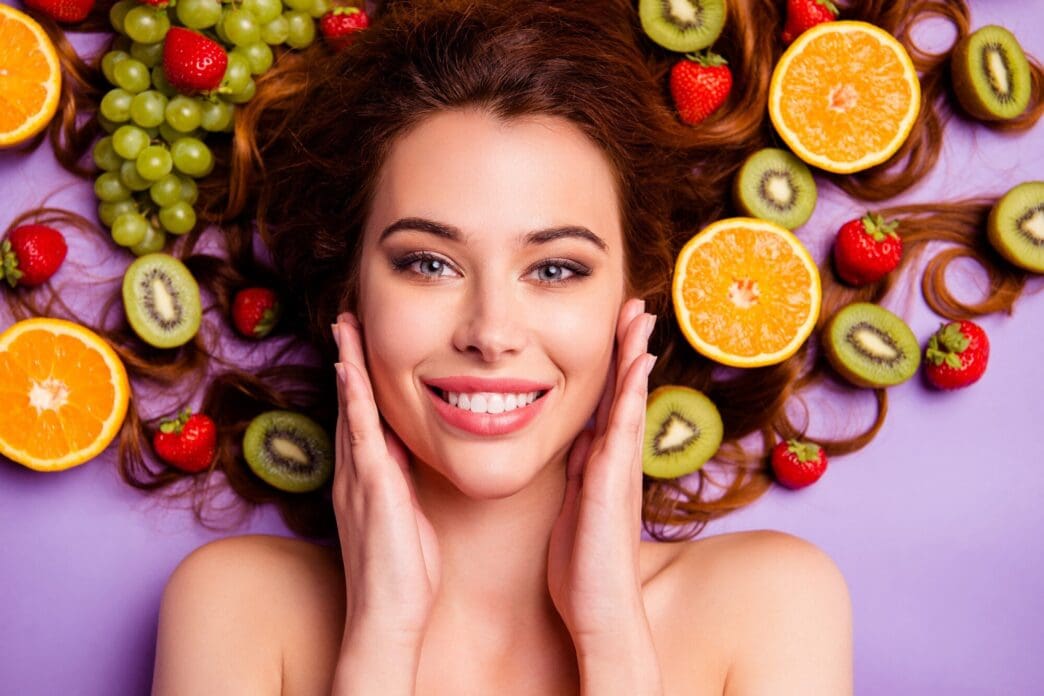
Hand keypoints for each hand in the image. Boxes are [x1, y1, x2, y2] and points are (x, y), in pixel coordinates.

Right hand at [332, 313, 441, 646]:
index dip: (360, 381)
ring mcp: (359, 479)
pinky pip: (360, 434)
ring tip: (345, 326)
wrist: (387, 615)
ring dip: (349, 365)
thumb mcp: (407, 517)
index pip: (362, 418)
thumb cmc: (403, 575)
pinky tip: (350, 370)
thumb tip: (410, 458)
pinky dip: (354, 400)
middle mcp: (354, 473)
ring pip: (352, 409)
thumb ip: (403, 485)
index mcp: (366, 479)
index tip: (362, 347)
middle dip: (348, 360)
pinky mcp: (372, 488)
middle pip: (350, 404)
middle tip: (346, 320)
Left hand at [546, 298, 656, 648]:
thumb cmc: (583, 568)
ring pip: (629, 402)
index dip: (614, 366)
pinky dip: (630, 394)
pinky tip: (637, 364)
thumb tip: (578, 443)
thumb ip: (578, 474)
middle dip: (629, 349)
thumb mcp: (573, 508)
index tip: (617, 329)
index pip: (608, 404)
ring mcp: (619, 470)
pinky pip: (623, 428)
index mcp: (602, 465)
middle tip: (635, 306)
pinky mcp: (612, 484)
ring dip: (634, 358)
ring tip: (640, 318)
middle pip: (625, 393)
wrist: (600, 612)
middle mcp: (617, 462)